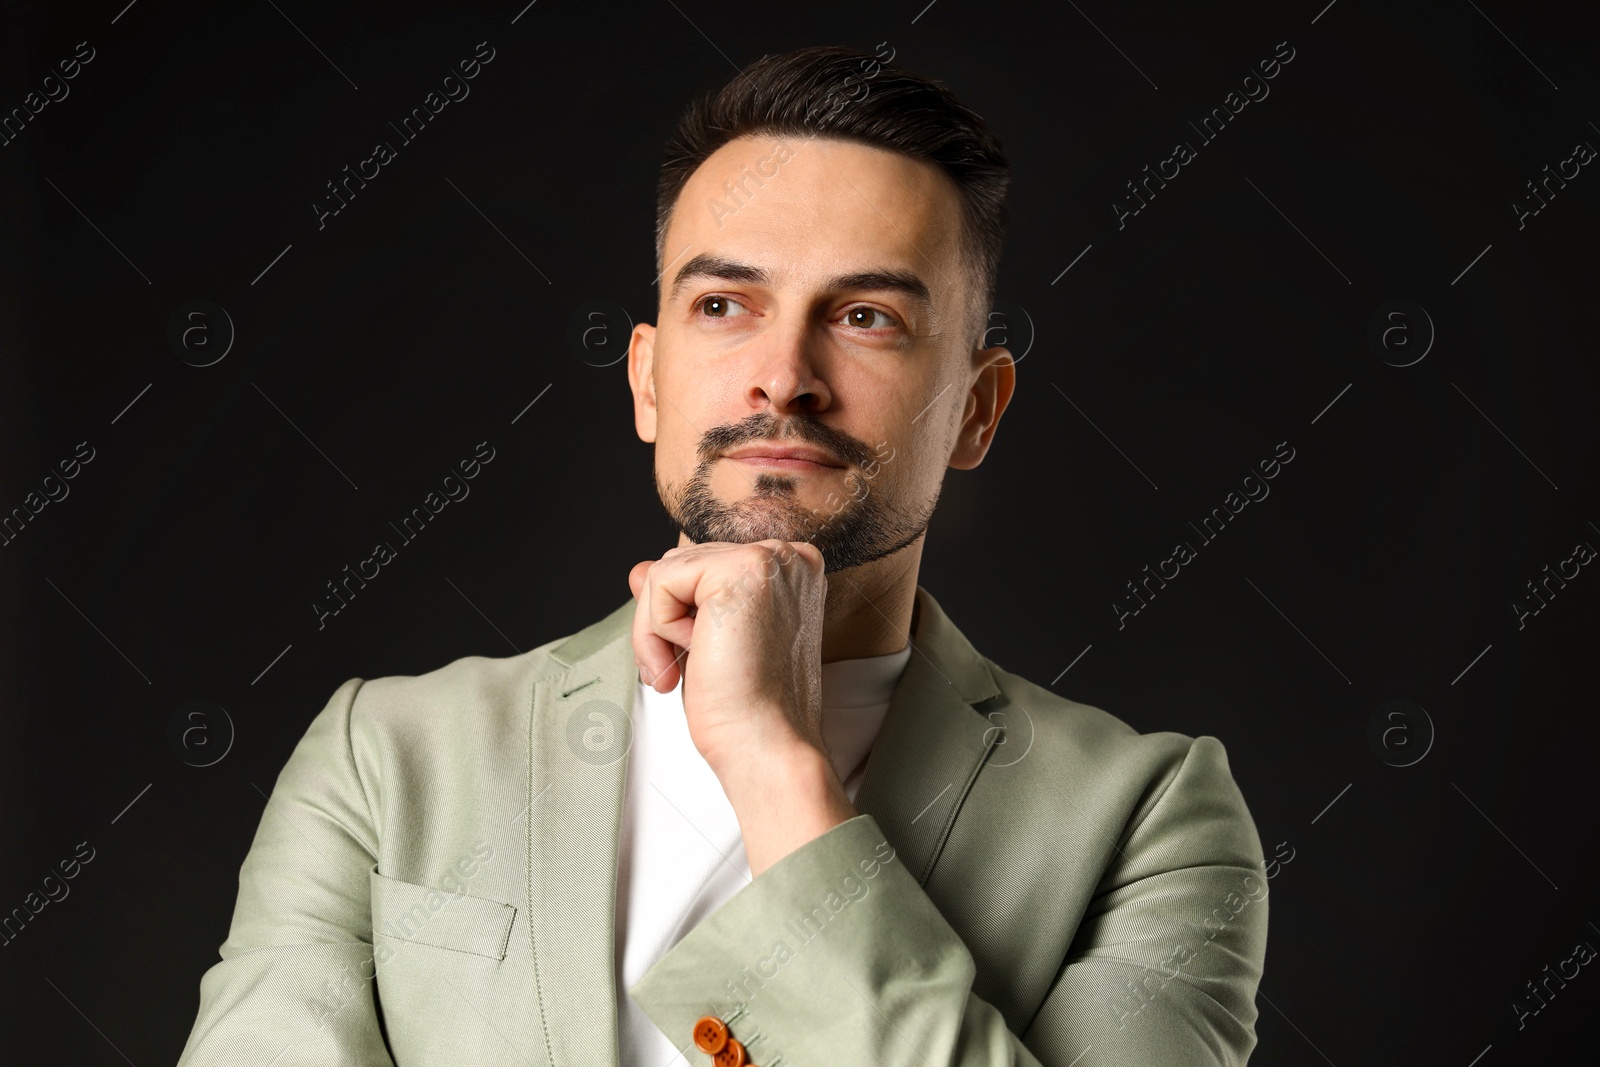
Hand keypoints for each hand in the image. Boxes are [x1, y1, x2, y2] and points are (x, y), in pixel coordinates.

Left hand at [628, 539, 827, 776]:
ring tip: (684, 669)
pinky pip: (661, 580)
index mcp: (787, 572)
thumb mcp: (702, 640)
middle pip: (681, 563)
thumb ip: (675, 598)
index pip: (703, 567)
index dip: (681, 615)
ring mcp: (769, 559)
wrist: (764, 743)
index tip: (697, 661)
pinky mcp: (743, 570)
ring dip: (657, 629)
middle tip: (680, 672)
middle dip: (663, 622)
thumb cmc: (742, 706)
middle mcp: (786, 557)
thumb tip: (638, 569)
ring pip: (665, 571)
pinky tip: (697, 655)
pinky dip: (660, 626)